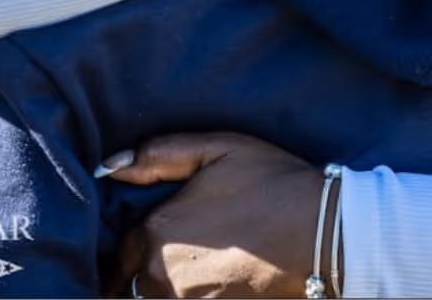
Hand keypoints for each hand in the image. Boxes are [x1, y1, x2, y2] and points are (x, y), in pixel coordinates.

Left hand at [106, 133, 324, 298]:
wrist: (322, 231)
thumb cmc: (271, 182)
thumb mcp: (218, 147)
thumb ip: (158, 154)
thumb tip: (108, 167)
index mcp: (157, 232)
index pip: (119, 248)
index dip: (132, 241)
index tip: (154, 233)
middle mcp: (161, 278)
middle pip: (132, 282)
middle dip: (143, 270)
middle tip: (186, 247)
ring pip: (155, 297)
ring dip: (165, 285)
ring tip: (203, 262)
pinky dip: (192, 291)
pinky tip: (217, 274)